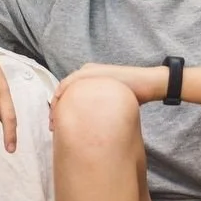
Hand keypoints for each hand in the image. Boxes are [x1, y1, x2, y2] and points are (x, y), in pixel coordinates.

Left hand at [50, 62, 165, 119]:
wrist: (148, 84)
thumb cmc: (133, 95)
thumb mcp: (111, 103)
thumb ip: (98, 110)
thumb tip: (92, 129)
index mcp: (90, 78)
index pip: (69, 94)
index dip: (60, 109)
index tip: (56, 126)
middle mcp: (87, 72)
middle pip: (64, 91)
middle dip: (56, 109)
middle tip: (52, 127)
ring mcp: (90, 71)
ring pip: (65, 87)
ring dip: (58, 103)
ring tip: (55, 122)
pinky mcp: (94, 71)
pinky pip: (72, 82)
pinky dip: (64, 93)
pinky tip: (62, 108)